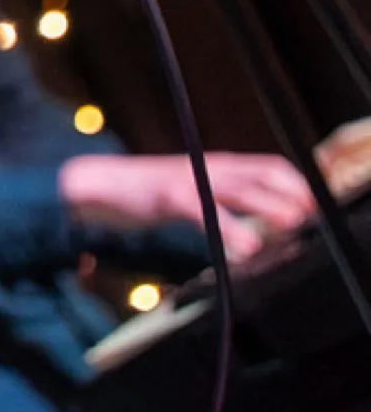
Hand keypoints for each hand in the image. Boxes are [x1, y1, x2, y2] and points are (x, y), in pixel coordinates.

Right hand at [59, 150, 317, 263]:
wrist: (98, 185)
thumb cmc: (148, 194)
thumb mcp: (192, 193)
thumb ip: (222, 202)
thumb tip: (261, 229)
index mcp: (215, 166)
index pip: (264, 166)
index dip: (292, 182)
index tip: (314, 204)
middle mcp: (206, 166)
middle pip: (257, 173)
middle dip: (288, 191)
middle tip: (311, 213)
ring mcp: (188, 178)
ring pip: (237, 187)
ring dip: (267, 204)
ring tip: (292, 222)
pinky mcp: (169, 195)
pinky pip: (205, 210)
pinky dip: (230, 227)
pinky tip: (247, 246)